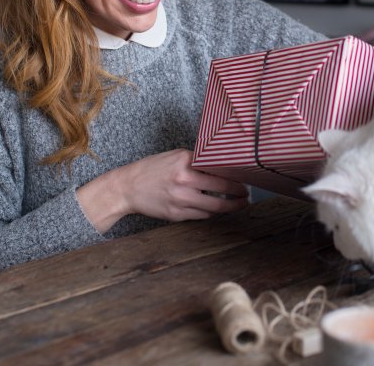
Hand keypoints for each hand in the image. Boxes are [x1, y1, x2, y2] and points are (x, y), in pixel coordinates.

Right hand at [77, 149, 248, 232]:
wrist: (127, 188)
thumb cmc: (151, 170)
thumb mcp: (174, 157)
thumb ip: (196, 161)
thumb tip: (221, 167)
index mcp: (185, 161)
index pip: (218, 168)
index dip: (235, 174)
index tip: (244, 177)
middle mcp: (184, 179)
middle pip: (222, 188)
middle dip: (238, 193)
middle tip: (247, 194)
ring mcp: (181, 199)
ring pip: (215, 206)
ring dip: (230, 206)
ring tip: (239, 204)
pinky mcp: (177, 214)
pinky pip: (202, 215)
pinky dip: (211, 212)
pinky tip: (216, 209)